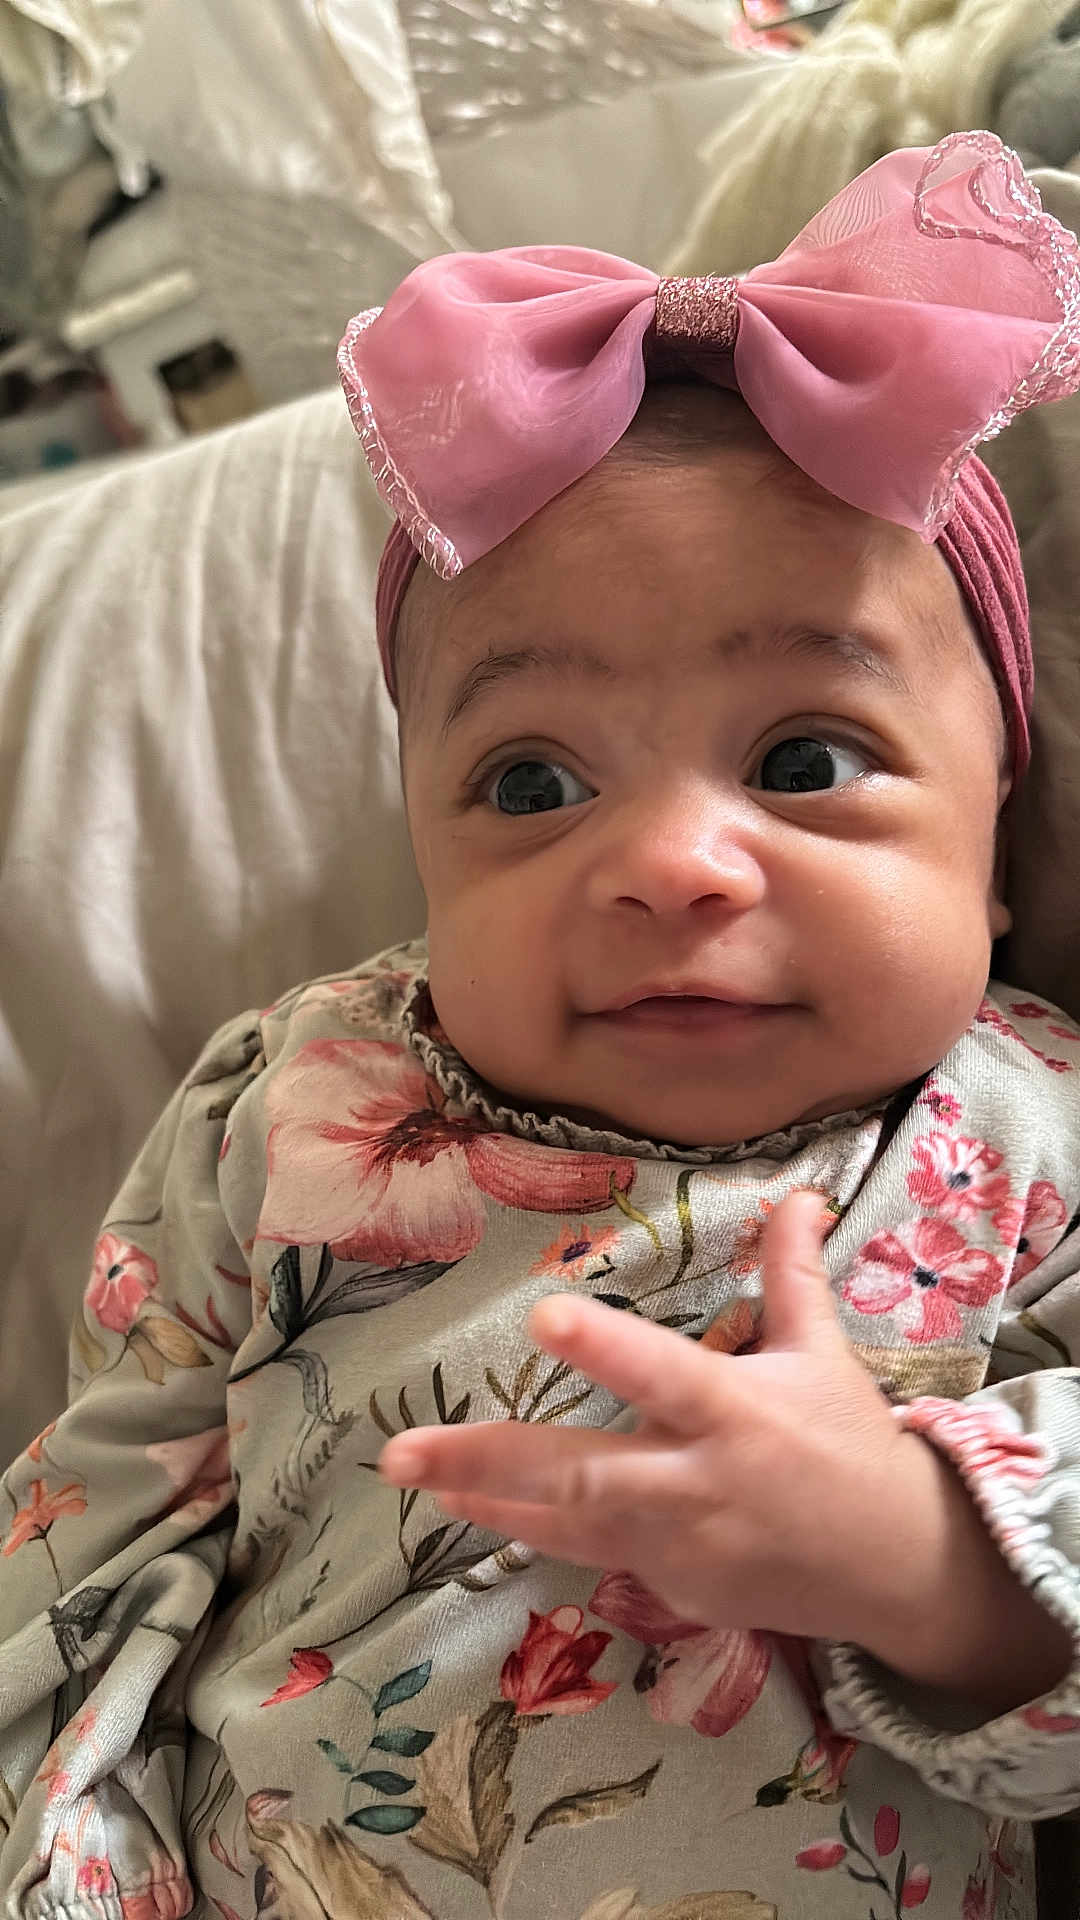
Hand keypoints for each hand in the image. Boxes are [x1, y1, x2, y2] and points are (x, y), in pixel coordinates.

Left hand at [380, 1192, 1067, 1707]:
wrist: (898, 1569)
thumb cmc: (851, 1445)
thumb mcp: (824, 1353)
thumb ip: (793, 1274)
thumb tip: (800, 1192)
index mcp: (736, 1410)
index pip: (663, 1374)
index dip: (605, 1348)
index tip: (542, 1316)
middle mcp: (698, 1482)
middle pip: (581, 1472)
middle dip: (486, 1460)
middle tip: (400, 1452)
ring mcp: (679, 1547)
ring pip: (567, 1523)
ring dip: (488, 1499)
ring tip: (415, 1476)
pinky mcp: (672, 1590)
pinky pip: (595, 1554)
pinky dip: (539, 1530)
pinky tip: (481, 1507)